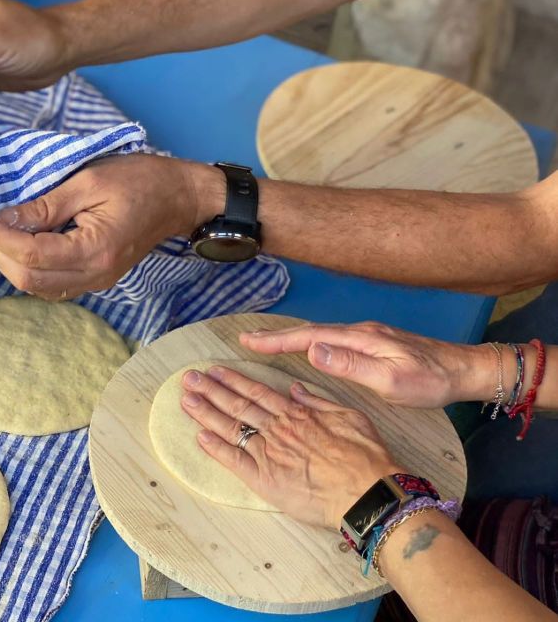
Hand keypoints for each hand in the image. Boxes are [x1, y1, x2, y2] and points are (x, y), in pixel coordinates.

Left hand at [0, 154, 222, 299]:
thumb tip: (6, 219)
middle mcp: (96, 274)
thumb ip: (46, 205)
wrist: (179, 198)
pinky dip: (34, 270)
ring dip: (15, 265)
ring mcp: (100, 281)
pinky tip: (29, 246)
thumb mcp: (89, 182)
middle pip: (30, 281)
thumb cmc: (141, 181)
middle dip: (1, 253)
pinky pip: (56, 286)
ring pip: (40, 288)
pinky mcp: (100, 279)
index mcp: (95, 249)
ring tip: (5, 234)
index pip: (31, 255)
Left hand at [180, 365, 402, 529]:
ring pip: (231, 428)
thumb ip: (318, 401)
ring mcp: (268, 453)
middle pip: (237, 405)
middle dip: (210, 390)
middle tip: (189, 378)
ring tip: (186, 399)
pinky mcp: (264, 480)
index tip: (215, 371)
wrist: (366, 492)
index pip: (256, 391)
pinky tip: (199, 436)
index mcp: (295, 413)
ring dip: (206, 412)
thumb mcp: (348, 415)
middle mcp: (277, 429)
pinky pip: (234, 461)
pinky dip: (215, 448)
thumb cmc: (363, 455)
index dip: (232, 380)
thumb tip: (296, 389)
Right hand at [240, 322, 495, 408]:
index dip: (278, 339)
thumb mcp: (392, 381)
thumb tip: (313, 349)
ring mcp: (367, 336)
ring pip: (321, 334)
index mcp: (360, 339)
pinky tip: (308, 349)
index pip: (310, 336)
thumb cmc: (430, 381)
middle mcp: (360, 332)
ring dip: (292, 338)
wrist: (463, 370)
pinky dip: (311, 342)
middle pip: (311, 331)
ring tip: (269, 343)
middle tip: (248, 339)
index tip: (250, 340)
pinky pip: (333, 339)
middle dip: (278, 335)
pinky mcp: (374, 343)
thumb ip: (352, 365)